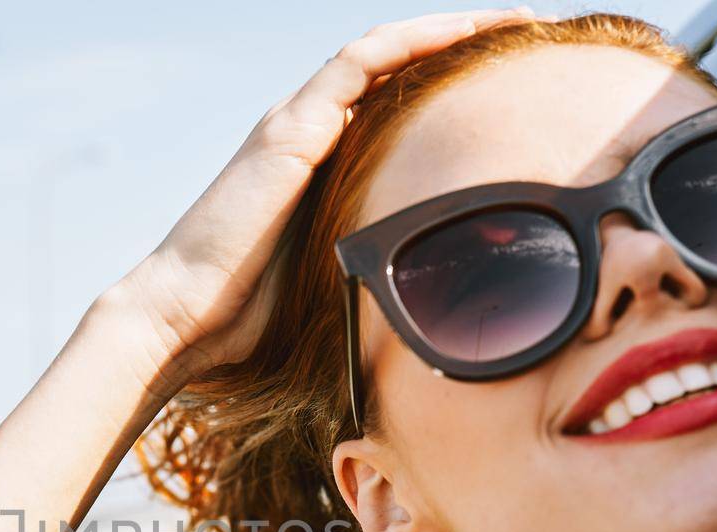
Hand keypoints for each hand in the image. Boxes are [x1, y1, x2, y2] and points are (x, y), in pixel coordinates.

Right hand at [113, 7, 539, 396]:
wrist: (186, 315)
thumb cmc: (248, 317)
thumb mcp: (333, 277)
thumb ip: (373, 259)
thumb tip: (434, 293)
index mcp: (316, 164)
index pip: (391, 104)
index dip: (449, 85)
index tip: (510, 89)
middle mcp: (306, 131)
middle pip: (395, 68)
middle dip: (463, 46)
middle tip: (531, 38)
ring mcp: (296, 124)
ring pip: (383, 51)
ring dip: (451, 29)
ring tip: (515, 21)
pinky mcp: (291, 129)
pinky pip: (360, 61)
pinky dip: (413, 39)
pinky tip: (465, 29)